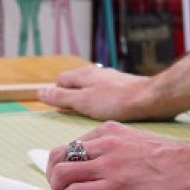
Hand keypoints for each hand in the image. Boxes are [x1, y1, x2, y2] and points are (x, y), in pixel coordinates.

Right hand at [38, 65, 165, 120]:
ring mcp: (111, 79)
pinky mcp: (124, 87)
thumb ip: (61, 97)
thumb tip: (40, 92)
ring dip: (86, 100)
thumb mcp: (83, 101)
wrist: (150, 99)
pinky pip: (105, 93)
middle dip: (70, 97)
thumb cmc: (115, 101)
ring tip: (88, 116)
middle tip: (72, 114)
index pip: (61, 80)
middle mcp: (97, 73)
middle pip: (76, 83)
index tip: (59, 110)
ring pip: (91, 88)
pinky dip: (101, 102)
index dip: (56, 94)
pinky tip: (107, 113)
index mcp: (84, 74)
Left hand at [45, 121, 189, 189]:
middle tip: (59, 186)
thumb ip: (113, 145)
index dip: (63, 161)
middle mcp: (104, 144)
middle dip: (52, 173)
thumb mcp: (134, 138)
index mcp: (109, 130)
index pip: (70, 144)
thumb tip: (95, 161)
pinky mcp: (115, 186)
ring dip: (57, 187)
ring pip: (61, 173)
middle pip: (58, 155)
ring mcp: (108, 165)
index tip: (68, 173)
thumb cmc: (168, 156)